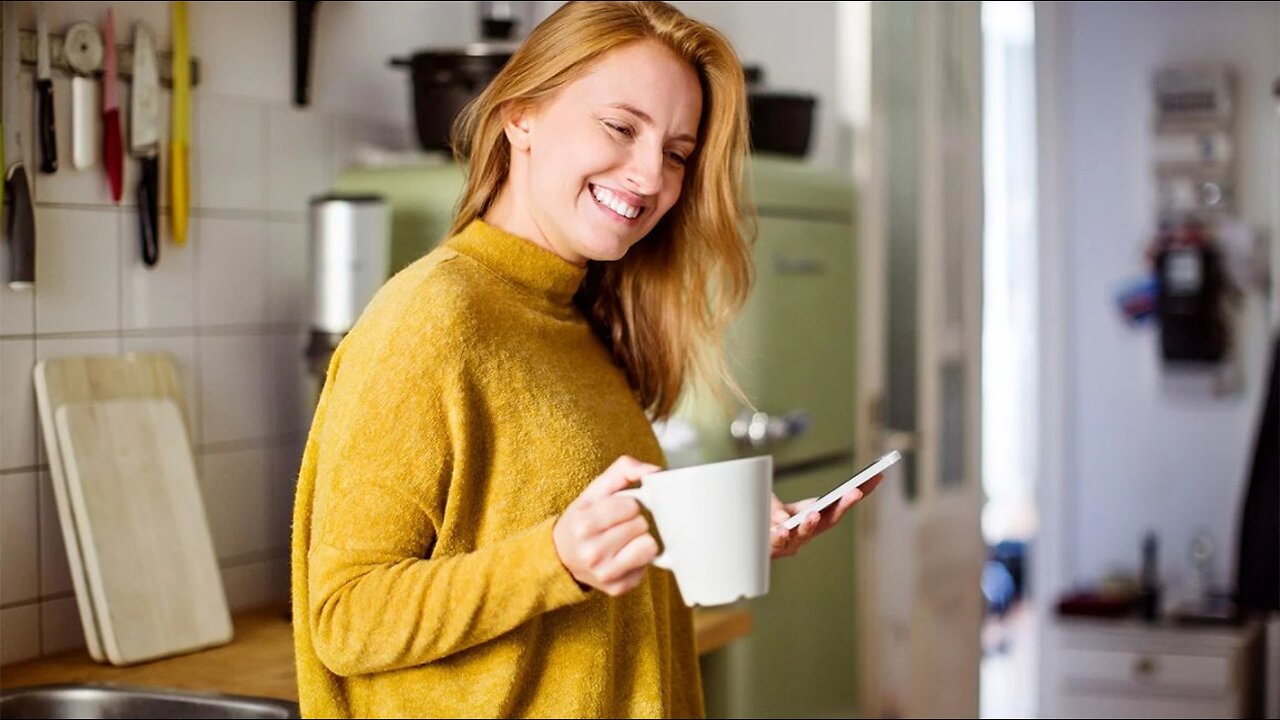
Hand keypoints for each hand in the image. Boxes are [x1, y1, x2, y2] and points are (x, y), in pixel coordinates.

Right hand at [553, 456, 660, 595]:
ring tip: (623, 541)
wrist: (560, 558)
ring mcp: (605, 574)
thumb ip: (623, 470)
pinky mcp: (618, 588)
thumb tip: (655, 471)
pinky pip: (647, 566)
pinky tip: (622, 557)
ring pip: (649, 547)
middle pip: (641, 525)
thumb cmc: (582, 521)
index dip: (627, 505)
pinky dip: (638, 560)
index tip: (615, 511)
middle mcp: (592, 552)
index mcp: (584, 524)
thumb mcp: (594, 491)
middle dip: (634, 522)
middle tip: (618, 527)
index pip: (631, 506)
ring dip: (640, 540)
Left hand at [769, 474, 883, 558]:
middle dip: (844, 506)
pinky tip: (782, 527)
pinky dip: (781, 533)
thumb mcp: (776, 505)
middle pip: (830, 519)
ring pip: (805, 533)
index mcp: (816, 517)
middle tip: (855, 492)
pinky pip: (779, 540)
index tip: (876, 476)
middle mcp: (810, 532)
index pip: (840, 503)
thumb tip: (784, 520)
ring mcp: (794, 542)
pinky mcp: (776, 548)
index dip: (860, 492)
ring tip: (814, 513)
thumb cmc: (767, 517)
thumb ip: (779, 508)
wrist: (750, 538)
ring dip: (811, 523)